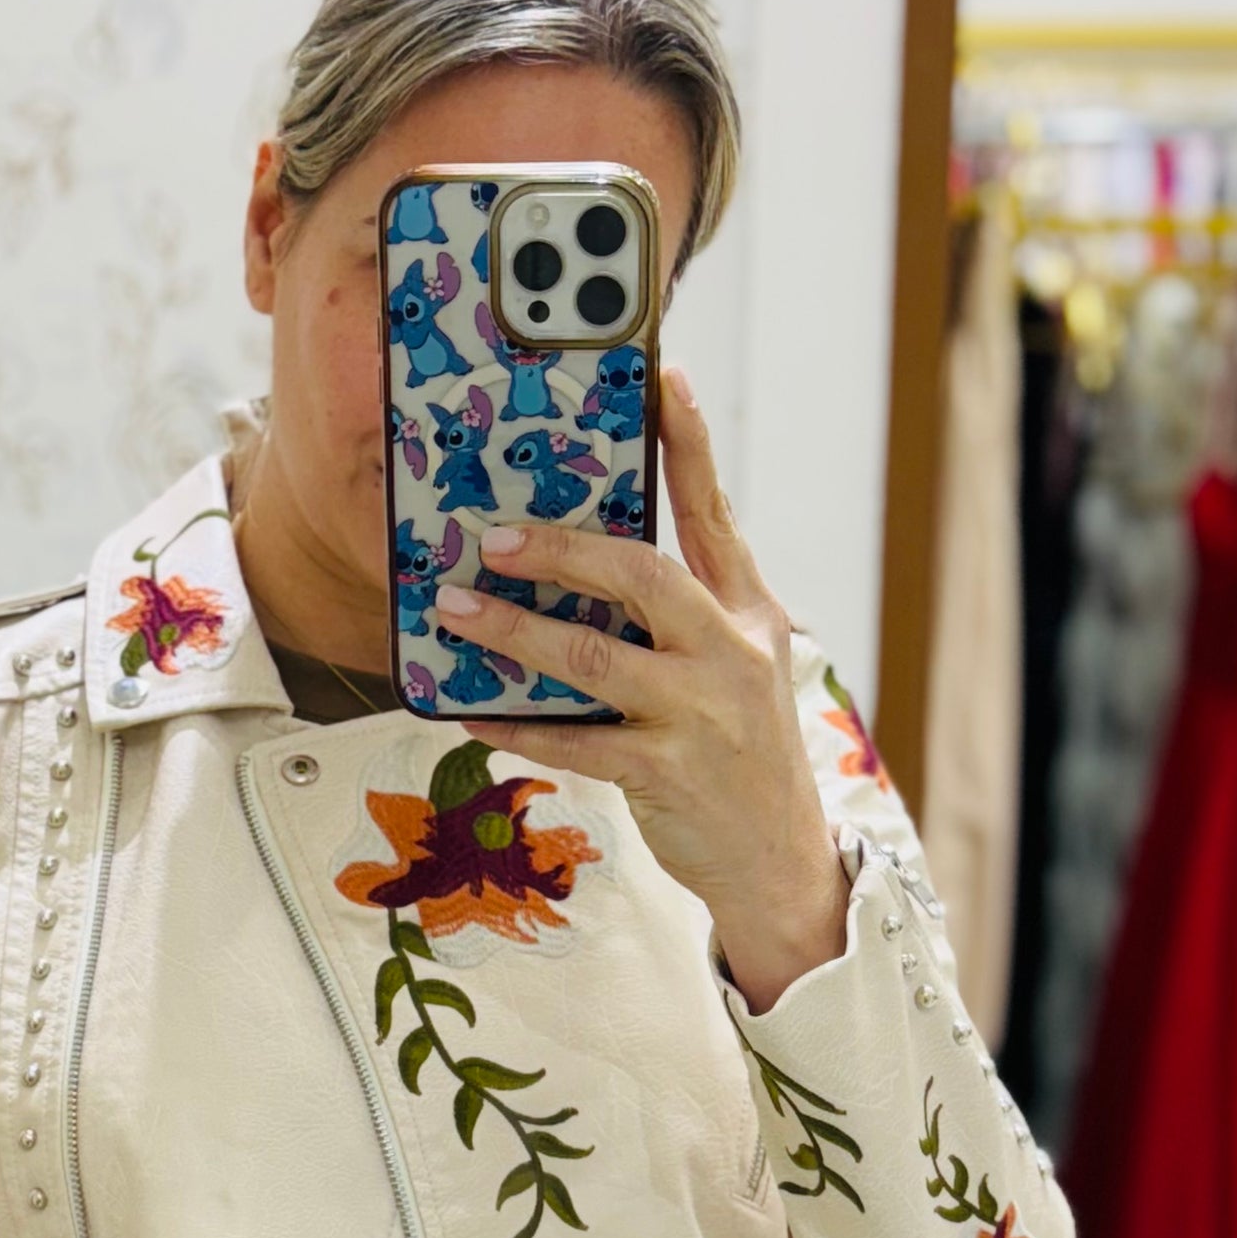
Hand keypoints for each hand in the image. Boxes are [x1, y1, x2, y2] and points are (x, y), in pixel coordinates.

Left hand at [439, 367, 849, 1013]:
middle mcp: (730, 653)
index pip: (715, 514)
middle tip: (493, 535)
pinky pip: (573, 741)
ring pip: (591, 659)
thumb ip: (681, 615)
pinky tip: (470, 711)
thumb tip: (585, 565)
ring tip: (456, 610)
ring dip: (513, 633)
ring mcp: (699, 715)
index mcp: (748, 614)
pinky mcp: (664, 773)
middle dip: (562, 549)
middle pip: (642, 575)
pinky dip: (515, 725)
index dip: (690, 444)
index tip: (664, 378)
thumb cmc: (740, 751)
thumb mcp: (738, 668)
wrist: (779, 859)